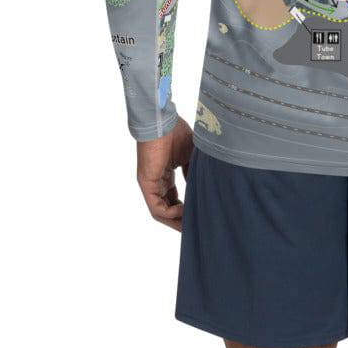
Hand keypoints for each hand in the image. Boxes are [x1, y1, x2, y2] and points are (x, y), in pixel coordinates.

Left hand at [136, 116, 193, 230]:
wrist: (163, 121)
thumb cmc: (175, 132)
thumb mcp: (190, 155)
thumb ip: (193, 171)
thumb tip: (201, 187)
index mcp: (165, 174)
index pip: (174, 198)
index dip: (185, 209)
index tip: (198, 214)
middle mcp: (156, 181)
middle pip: (167, 208)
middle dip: (181, 220)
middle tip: (195, 227)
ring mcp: (150, 184)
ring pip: (161, 212)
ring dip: (175, 221)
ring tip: (190, 224)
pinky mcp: (146, 184)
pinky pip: (157, 208)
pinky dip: (171, 213)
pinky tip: (184, 211)